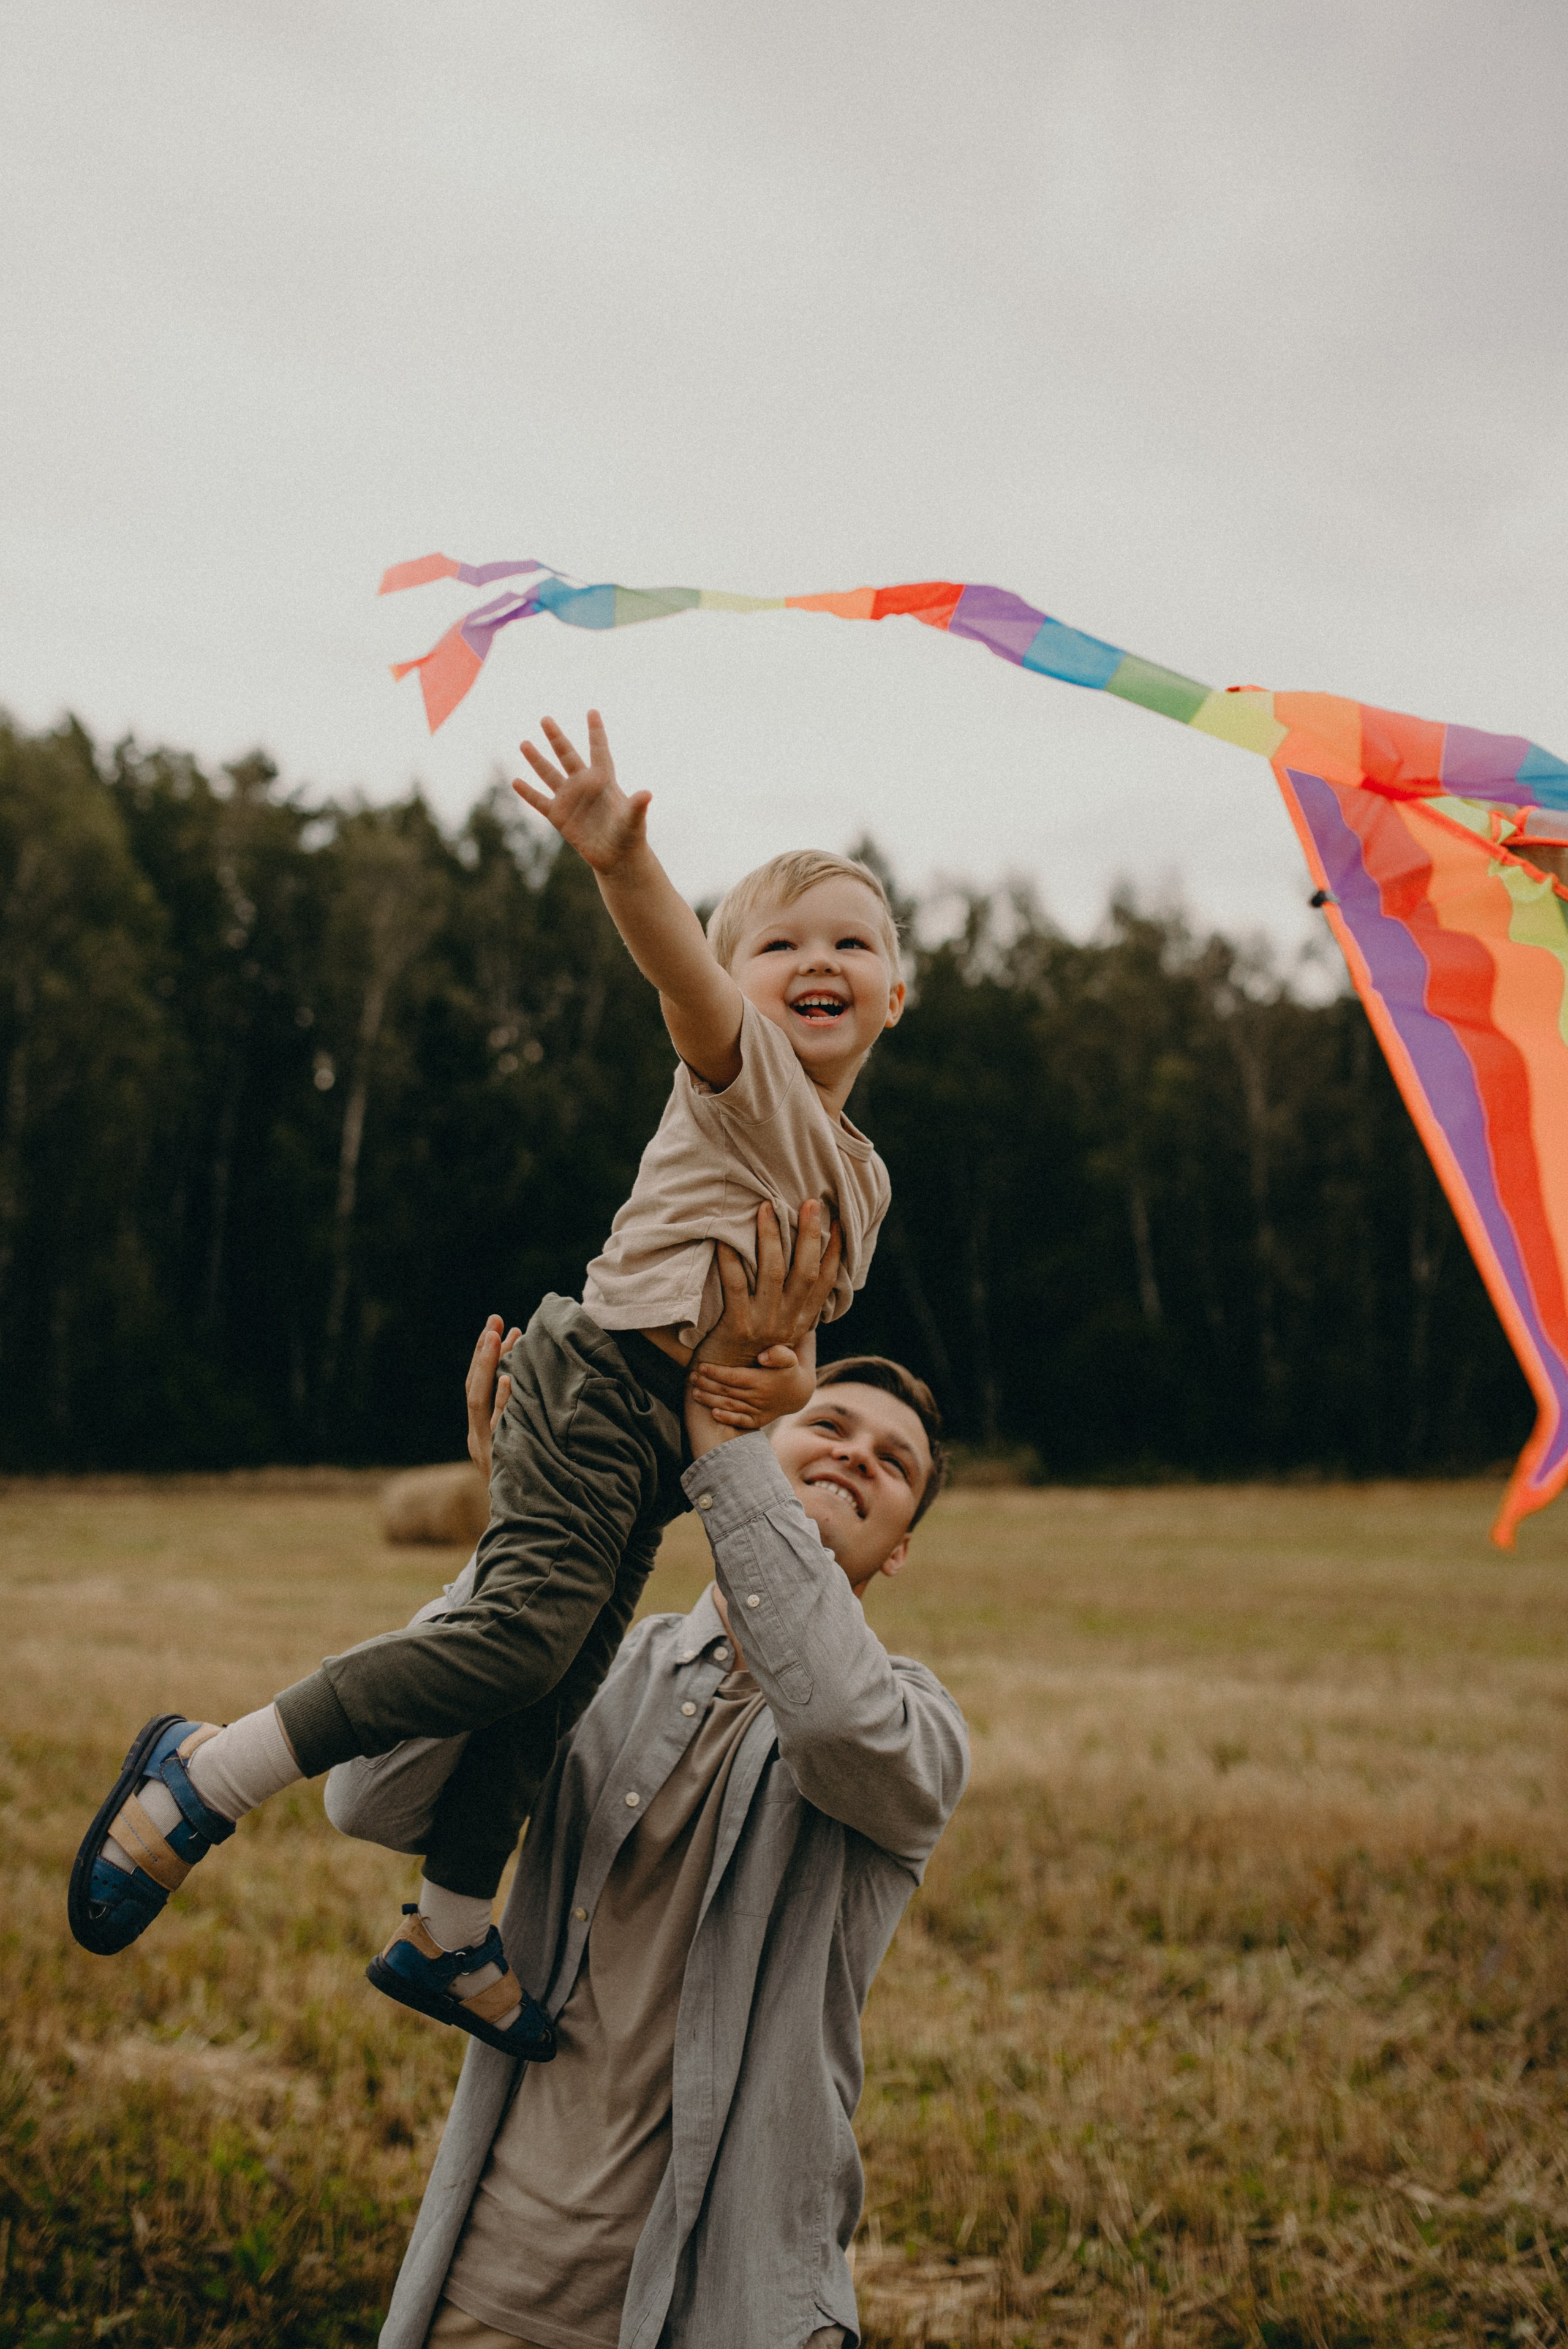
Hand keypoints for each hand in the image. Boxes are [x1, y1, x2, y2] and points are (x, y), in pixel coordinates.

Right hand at [466, 1314, 520, 1485]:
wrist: (527, 1531)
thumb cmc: (528, 1487)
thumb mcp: (517, 1451)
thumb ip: (516, 1420)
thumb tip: (529, 1377)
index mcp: (479, 1436)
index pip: (475, 1388)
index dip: (483, 1357)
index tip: (496, 1326)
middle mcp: (479, 1441)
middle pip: (474, 1390)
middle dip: (483, 1354)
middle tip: (495, 1321)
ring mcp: (488, 1451)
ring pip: (481, 1403)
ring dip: (489, 1367)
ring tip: (501, 1337)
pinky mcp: (502, 1460)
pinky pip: (501, 1427)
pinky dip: (503, 1402)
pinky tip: (508, 1380)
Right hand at [512, 710, 649, 874]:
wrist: (618, 857)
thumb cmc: (630, 835)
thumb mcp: (634, 820)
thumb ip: (637, 806)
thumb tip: (647, 794)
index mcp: (604, 780)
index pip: (599, 751)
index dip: (596, 732)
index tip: (592, 712)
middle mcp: (584, 785)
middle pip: (568, 756)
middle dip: (557, 738)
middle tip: (545, 719)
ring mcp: (570, 799)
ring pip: (550, 774)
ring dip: (537, 760)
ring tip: (524, 743)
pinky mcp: (560, 817)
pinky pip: (541, 801)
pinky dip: (529, 793)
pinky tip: (516, 782)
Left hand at [688, 1349, 814, 1431]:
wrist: (799, 1392)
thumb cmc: (789, 1370)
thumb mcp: (789, 1358)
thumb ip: (778, 1354)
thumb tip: (762, 1356)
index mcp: (762, 1381)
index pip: (734, 1377)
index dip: (716, 1372)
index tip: (701, 1366)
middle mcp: (759, 1398)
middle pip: (728, 1392)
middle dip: (707, 1384)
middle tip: (692, 1377)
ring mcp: (758, 1411)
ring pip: (730, 1406)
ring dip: (710, 1400)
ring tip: (694, 1392)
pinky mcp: (758, 1421)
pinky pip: (740, 1422)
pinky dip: (727, 1419)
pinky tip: (713, 1413)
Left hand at [690, 1199, 841, 1369]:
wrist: (728, 1391)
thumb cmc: (751, 1353)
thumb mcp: (780, 1332)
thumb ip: (791, 1307)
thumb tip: (798, 1272)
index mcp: (801, 1321)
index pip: (825, 1281)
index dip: (834, 1252)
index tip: (838, 1223)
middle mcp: (787, 1322)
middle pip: (805, 1271)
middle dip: (809, 1235)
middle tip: (810, 1203)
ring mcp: (764, 1324)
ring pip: (773, 1272)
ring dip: (771, 1237)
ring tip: (766, 1208)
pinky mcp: (738, 1326)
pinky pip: (735, 1285)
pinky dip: (730, 1259)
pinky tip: (723, 1238)